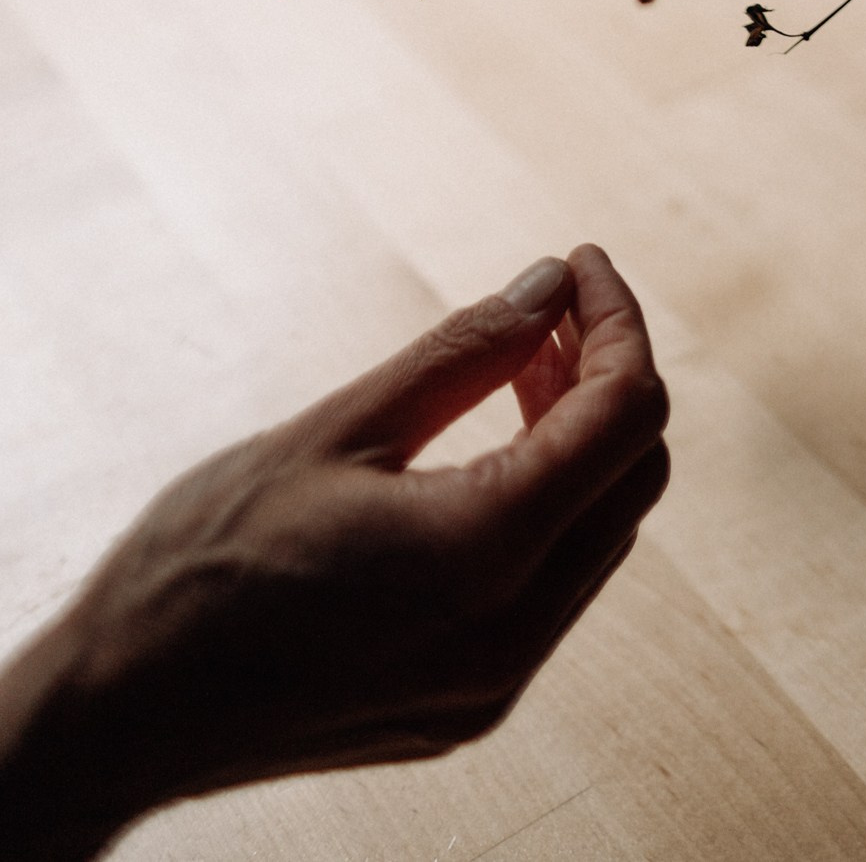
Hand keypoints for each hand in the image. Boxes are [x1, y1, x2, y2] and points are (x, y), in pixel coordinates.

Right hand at [0, 247, 670, 858]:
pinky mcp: (468, 706)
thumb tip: (553, 282)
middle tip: (548, 311)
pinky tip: (493, 454)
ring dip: (583, 440)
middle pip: (635, 474)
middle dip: (611, 374)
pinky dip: (550, 506)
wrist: (121, 711)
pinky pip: (556, 588)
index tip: (577, 263)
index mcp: (483, 555)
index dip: (618, 319)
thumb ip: (462, 352)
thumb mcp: (336, 428)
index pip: (627, 414)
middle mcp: (510, 635)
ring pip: (603, 534)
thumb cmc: (203, 562)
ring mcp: (493, 684)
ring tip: (521, 368)